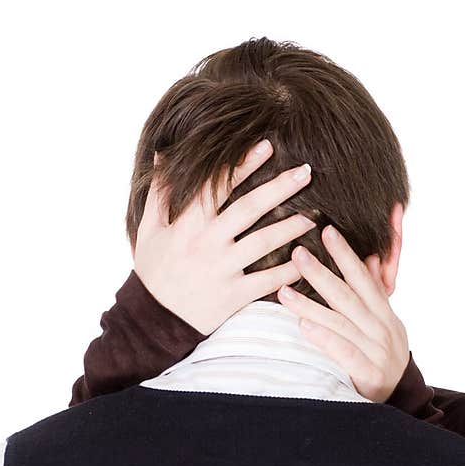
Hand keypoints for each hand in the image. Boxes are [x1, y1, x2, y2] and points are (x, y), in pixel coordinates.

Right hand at [133, 140, 315, 334]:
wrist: (154, 319)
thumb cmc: (154, 269)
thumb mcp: (149, 229)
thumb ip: (160, 192)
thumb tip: (163, 153)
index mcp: (186, 224)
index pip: (217, 186)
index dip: (242, 164)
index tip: (267, 146)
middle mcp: (206, 244)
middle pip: (248, 208)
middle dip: (279, 187)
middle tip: (306, 171)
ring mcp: (221, 270)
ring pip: (263, 243)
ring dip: (291, 227)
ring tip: (314, 215)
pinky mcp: (233, 296)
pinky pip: (267, 281)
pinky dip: (289, 271)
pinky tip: (307, 260)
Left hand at [275, 226, 409, 401]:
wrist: (400, 401)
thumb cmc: (382, 358)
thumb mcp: (385, 324)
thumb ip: (375, 294)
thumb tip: (371, 258)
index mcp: (384, 314)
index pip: (363, 278)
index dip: (346, 255)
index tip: (327, 232)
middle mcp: (381, 329)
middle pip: (348, 296)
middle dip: (321, 273)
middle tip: (297, 253)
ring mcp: (376, 352)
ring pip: (340, 323)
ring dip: (310, 305)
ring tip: (283, 292)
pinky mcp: (369, 375)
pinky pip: (344, 353)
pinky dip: (324, 338)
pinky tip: (303, 326)